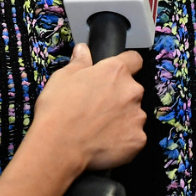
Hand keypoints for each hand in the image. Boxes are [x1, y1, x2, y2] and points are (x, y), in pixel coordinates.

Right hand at [32, 44, 145, 171]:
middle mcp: (132, 91)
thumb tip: (83, 49)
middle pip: (132, 90)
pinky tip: (106, 143)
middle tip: (99, 107)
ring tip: (101, 129)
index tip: (114, 74)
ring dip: (123, 118)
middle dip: (120, 96)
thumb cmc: (58, 108)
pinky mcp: (137, 140)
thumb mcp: (62, 77)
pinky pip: (134, 137)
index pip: (134, 59)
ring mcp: (137, 117)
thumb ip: (79, 62)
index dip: (126, 65)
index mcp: (116, 71)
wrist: (58, 146)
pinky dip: (123, 140)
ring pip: (134, 114)